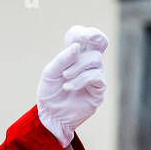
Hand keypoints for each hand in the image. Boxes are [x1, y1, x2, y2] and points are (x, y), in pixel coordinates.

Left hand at [36, 25, 107, 146]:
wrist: (51, 116)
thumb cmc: (50, 93)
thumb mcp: (50, 74)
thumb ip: (62, 59)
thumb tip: (76, 46)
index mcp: (75, 56)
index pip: (84, 38)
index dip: (82, 33)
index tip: (75, 37)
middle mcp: (87, 63)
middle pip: (100, 42)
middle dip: (96, 36)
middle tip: (84, 39)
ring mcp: (95, 75)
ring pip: (94, 60)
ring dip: (77, 67)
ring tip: (65, 78)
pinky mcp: (98, 89)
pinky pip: (96, 76)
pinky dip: (81, 79)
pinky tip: (69, 86)